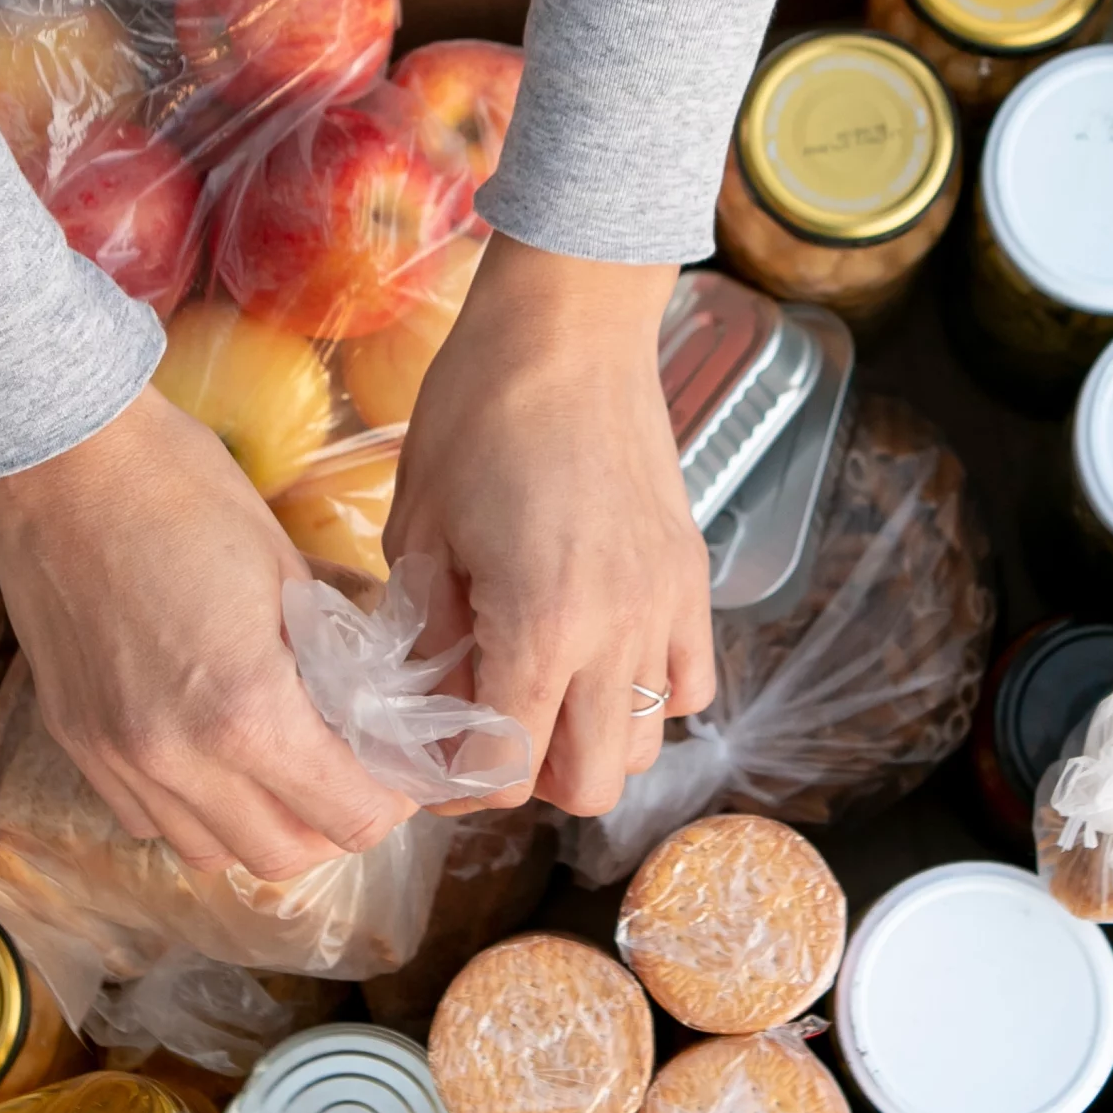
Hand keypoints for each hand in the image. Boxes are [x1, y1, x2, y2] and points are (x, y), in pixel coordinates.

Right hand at [0, 387, 417, 878]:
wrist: (60, 459)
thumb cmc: (183, 490)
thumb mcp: (289, 570)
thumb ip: (334, 660)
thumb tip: (374, 709)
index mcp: (247, 712)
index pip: (349, 816)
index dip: (390, 800)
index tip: (397, 768)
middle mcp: (176, 759)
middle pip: (284, 856)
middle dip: (333, 823)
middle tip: (350, 772)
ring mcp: (117, 758)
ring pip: (211, 852)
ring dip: (260, 825)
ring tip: (281, 770)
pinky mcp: (75, 742)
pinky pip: (148, 820)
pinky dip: (193, 809)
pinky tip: (211, 756)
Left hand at [385, 234, 715, 816]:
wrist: (569, 328)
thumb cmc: (477, 413)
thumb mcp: (420, 530)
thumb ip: (429, 634)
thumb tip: (429, 701)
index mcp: (539, 624)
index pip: (505, 769)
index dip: (458, 780)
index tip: (429, 755)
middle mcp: (616, 631)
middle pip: (589, 785)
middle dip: (528, 776)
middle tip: (483, 729)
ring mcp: (665, 608)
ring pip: (644, 746)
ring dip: (587, 742)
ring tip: (540, 693)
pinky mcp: (691, 580)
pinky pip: (690, 685)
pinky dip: (647, 696)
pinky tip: (599, 658)